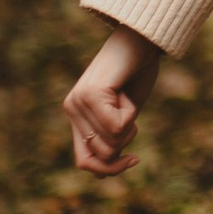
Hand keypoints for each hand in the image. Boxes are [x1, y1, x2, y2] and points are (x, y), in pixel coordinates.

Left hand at [64, 26, 161, 177]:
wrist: (140, 40)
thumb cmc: (136, 73)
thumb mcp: (125, 115)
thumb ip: (111, 139)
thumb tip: (101, 174)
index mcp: (76, 115)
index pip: (84, 161)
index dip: (109, 168)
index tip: (134, 159)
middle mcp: (72, 109)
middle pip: (102, 155)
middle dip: (125, 142)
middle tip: (129, 112)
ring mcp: (78, 102)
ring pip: (111, 142)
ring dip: (130, 124)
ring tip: (125, 98)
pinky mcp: (90, 95)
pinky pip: (117, 126)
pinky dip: (131, 114)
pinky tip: (125, 92)